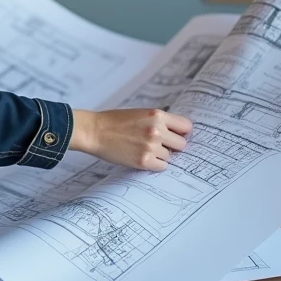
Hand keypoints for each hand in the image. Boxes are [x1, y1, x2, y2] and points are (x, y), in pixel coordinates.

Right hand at [69, 108, 191, 171]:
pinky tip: (143, 157)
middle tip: (160, 145)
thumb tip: (177, 134)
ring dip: (160, 155)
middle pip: (182, 144)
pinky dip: (155, 164)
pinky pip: (162, 166)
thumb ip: (159, 121)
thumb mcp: (140, 113)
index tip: (176, 135)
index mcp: (157, 115)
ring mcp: (151, 146)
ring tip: (143, 149)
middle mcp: (157, 130)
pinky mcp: (144, 161)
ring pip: (170, 156)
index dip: (181, 132)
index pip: (186, 126)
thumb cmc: (114, 121)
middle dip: (172, 145)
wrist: (94, 131)